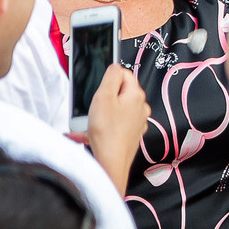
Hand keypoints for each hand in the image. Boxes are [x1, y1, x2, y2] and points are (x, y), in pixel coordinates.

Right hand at [82, 64, 147, 192]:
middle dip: (102, 98)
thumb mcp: (103, 96)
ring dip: (99, 114)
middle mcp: (140, 108)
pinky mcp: (129, 135)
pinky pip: (112, 126)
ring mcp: (136, 123)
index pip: (124, 74)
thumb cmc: (106, 131)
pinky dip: (100, 128)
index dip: (108, 78)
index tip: (98, 87)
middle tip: (93, 107)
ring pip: (114, 111)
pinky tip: (88, 135)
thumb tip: (116, 66)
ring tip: (88, 124)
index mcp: (136, 95)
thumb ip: (111, 77)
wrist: (110, 162)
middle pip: (119, 93)